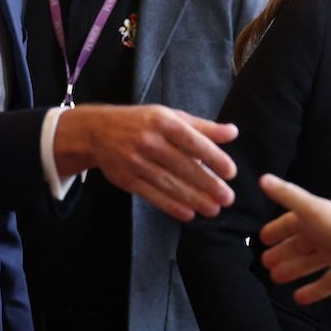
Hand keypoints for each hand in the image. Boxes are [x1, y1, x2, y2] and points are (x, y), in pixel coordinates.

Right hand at [56, 104, 237, 220]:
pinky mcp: (126, 179)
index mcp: (163, 121)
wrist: (97, 131)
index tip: (230, 172)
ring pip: (168, 183)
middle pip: (182, 166)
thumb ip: (203, 127)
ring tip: (213, 209)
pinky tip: (188, 214)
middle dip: (207, 184)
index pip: (193, 141)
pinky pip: (151, 195)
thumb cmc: (142, 122)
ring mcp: (135, 161)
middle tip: (228, 198)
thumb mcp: (170, 116)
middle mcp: (149, 141)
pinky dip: (170, 206)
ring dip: (193, 199)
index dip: (213, 158)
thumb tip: (233, 133)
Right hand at [258, 174, 330, 303]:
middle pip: (299, 245)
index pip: (290, 223)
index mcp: (314, 219)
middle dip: (283, 252)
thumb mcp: (310, 209)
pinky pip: (326, 283)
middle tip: (266, 262)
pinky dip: (313, 290)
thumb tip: (264, 179)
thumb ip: (287, 195)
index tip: (262, 238)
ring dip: (293, 269)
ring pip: (309, 263)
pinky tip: (299, 298)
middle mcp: (324, 235)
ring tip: (276, 278)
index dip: (277, 230)